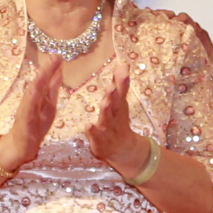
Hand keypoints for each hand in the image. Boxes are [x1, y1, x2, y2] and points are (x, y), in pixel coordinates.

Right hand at [0, 52, 65, 171]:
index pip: (46, 80)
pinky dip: (30, 101)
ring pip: (32, 94)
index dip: (52, 68)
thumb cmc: (34, 126)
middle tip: (54, 56)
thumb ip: (52, 88)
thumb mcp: (48, 105)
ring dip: (38, 82)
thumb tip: (59, 70)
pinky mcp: (24, 123)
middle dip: (46, 70)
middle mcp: (31, 101)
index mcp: (39, 97)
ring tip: (44, 71)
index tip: (59, 54)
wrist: (20, 147)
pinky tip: (33, 92)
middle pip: (39, 83)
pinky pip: (27, 111)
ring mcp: (26, 111)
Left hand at [79, 35, 143, 173]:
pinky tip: (88, 125)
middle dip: (114, 95)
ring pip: (107, 119)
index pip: (120, 90)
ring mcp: (108, 129)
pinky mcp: (100, 141)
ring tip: (105, 102)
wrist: (123, 149)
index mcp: (118, 105)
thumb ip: (120, 84)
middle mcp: (114, 116)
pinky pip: (96, 136)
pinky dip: (93, 132)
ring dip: (106, 110)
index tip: (124, 68)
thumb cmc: (118, 121)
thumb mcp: (120, 102)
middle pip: (115, 104)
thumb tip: (123, 64)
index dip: (122, 80)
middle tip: (113, 86)